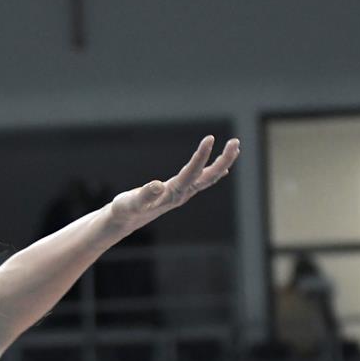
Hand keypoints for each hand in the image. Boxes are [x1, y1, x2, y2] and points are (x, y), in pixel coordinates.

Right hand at [108, 136, 240, 233]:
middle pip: (209, 177)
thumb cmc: (125, 211)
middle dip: (223, 160)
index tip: (210, 138)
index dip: (201, 156)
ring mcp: (182, 194)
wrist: (123, 222)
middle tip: (236, 142)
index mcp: (172, 194)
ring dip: (222, 163)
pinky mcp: (178, 193)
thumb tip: (157, 185)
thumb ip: (144, 195)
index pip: (192, 173)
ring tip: (234, 148)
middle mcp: (182, 194)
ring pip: (208, 178)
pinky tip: (222, 169)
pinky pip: (201, 181)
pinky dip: (213, 172)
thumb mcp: (131, 203)